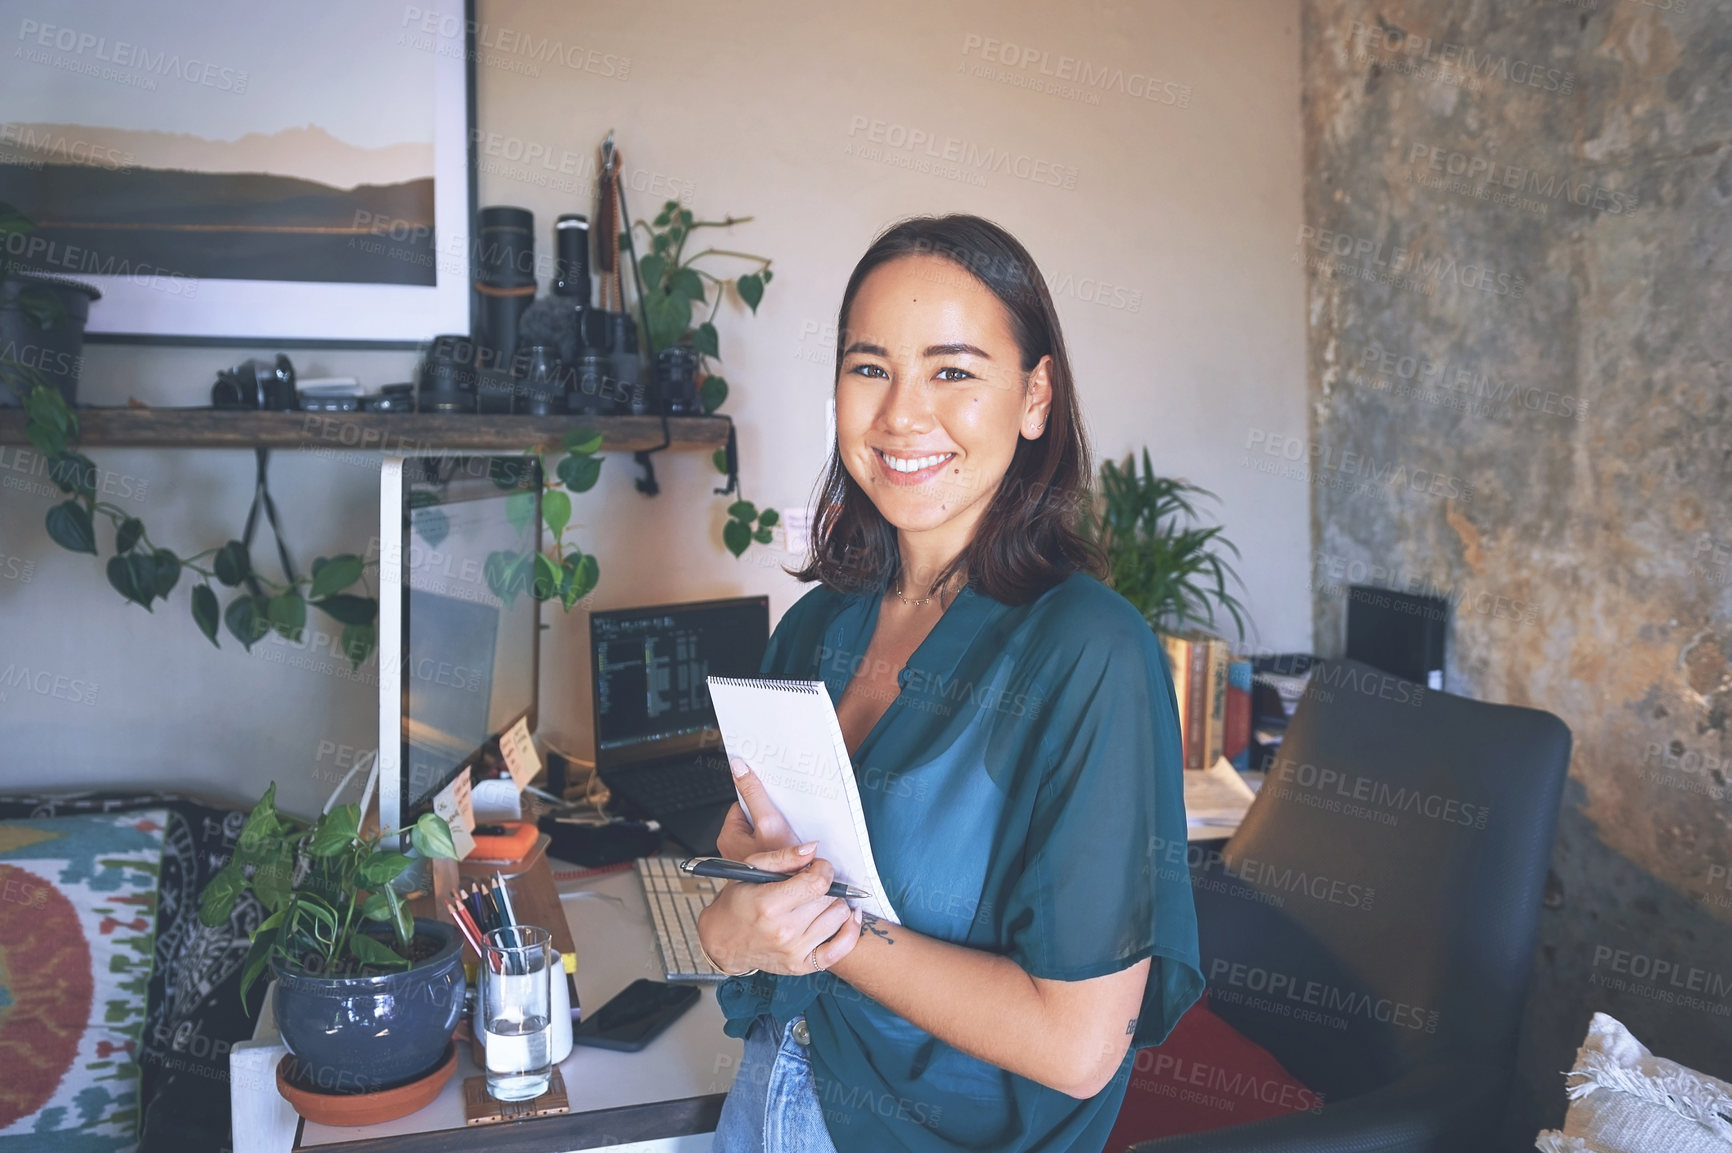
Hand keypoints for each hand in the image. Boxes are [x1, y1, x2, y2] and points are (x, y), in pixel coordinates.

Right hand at [696, 842, 864, 976]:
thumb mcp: (750, 870)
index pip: (818, 882)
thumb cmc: (737, 903)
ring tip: (817, 901)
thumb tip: (813, 849)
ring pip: (839, 917)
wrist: (723, 941)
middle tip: (810, 884)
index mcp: (769, 904)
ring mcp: (794, 951)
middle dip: (825, 885)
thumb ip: (783, 857)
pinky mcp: (801, 966)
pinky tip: (847, 917)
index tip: (816, 867)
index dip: (823, 869)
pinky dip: (850, 931)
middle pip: (830, 898)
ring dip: (833, 904)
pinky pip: (840, 949)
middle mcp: (784, 931)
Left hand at [716, 757, 799, 859]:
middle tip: (788, 821)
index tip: (775, 796)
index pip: (743, 802)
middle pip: (757, 816)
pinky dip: (787, 846)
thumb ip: (754, 795)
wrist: (797, 903)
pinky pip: (776, 847)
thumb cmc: (778, 869)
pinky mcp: (767, 867)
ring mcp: (753, 859)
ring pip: (768, 832)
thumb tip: (738, 767)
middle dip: (774, 816)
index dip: (761, 797)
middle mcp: (737, 849)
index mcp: (730, 836)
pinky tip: (799, 851)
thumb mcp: (769, 824)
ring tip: (796, 837)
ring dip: (783, 831)